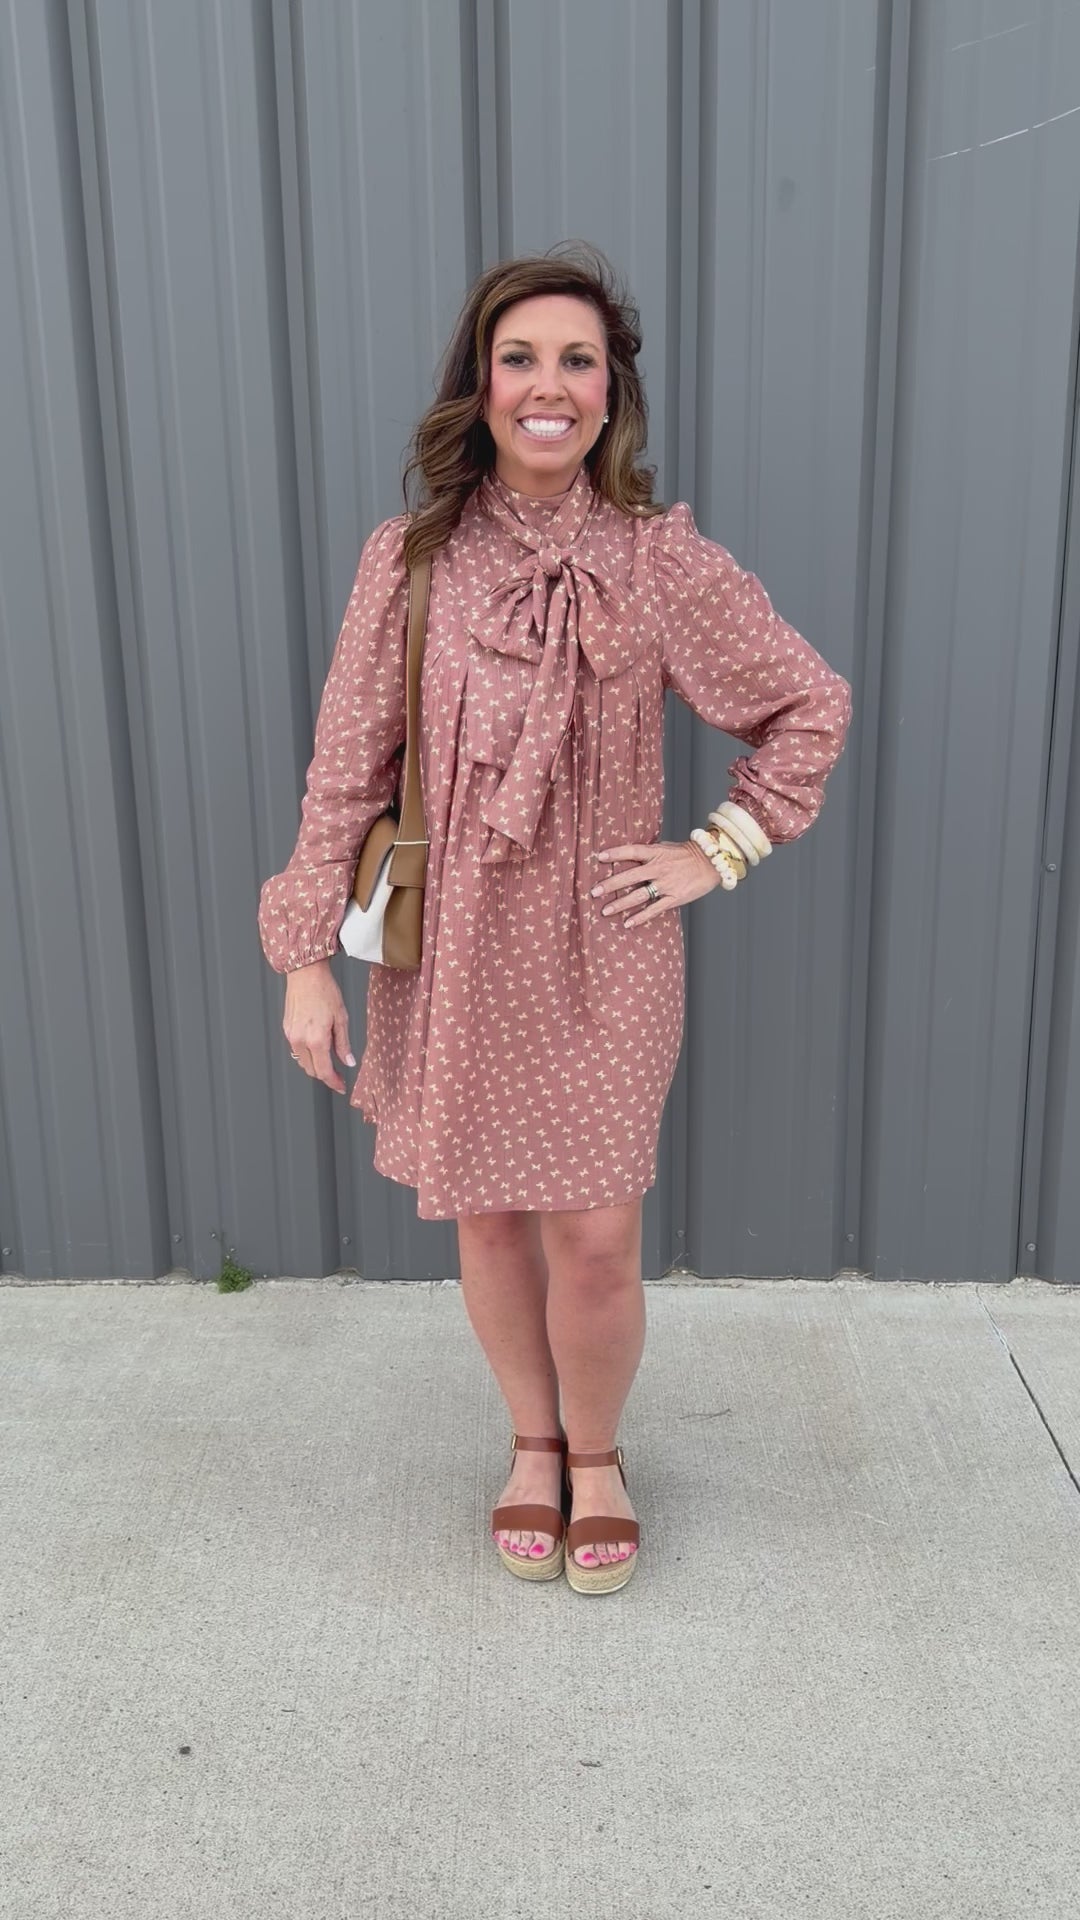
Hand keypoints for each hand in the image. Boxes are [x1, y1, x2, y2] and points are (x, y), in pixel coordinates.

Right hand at [283, 958, 354, 1093]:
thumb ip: (343, 1043)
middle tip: (338, 1074)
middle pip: (312, 1070)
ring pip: (302, 1061)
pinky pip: (297, 1049)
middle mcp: (300, 1040)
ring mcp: (291, 1035)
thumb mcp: (341, 1018)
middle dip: (325, 1075)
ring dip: (315, 1065)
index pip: (324, 1071)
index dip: (333, 1082)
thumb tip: (348, 1061)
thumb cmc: (325, 991)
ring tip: (329, 1059)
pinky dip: (307, 1054)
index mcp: (316, 1040)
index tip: (341, 1086)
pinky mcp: (286, 1029)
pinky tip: (317, 1046)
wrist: (306, 974)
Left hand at [590, 839, 723, 926]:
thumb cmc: (686, 854)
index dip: (615, 853)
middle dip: (610, 884)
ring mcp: (667, 884)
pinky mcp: (675, 898)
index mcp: (656, 853)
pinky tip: (628, 923)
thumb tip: (628, 854)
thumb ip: (648, 852)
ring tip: (605, 911)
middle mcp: (659, 868)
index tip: (599, 857)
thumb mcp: (666, 847)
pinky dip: (641, 917)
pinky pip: (654, 909)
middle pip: (630, 876)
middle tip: (594, 892)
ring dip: (620, 904)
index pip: (632, 851)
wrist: (712, 862)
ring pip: (639, 895)